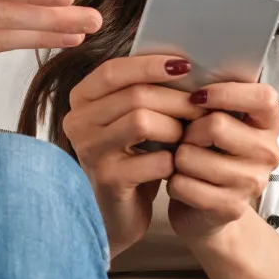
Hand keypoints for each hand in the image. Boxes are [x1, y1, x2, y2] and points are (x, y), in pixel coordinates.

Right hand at [61, 53, 199, 251]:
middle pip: (135, 96)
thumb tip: (185, 65)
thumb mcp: (131, 119)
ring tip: (187, 137)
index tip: (186, 65)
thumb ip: (145, 91)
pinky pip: (154, 160)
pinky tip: (176, 166)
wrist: (118, 213)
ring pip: (143, 122)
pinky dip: (173, 161)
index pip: (113, 71)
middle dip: (176, 100)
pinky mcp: (108, 180)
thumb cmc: (131, 159)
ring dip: (175, 128)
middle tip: (201, 108)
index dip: (150, 65)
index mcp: (81, 100)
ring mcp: (90, 152)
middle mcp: (77, 123)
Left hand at [165, 79, 278, 250]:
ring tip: (182, 162)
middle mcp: (268, 152)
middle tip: (185, 138)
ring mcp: (253, 183)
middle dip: (188, 130)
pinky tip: (180, 183)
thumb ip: (210, 96)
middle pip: (216, 125)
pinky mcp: (230, 208)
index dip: (225, 93)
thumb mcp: (215, 120)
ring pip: (193, 156)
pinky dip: (173, 182)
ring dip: (177, 158)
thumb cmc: (207, 152)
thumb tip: (182, 66)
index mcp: (269, 123)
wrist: (207, 208)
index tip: (196, 97)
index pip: (262, 96)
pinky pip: (184, 185)